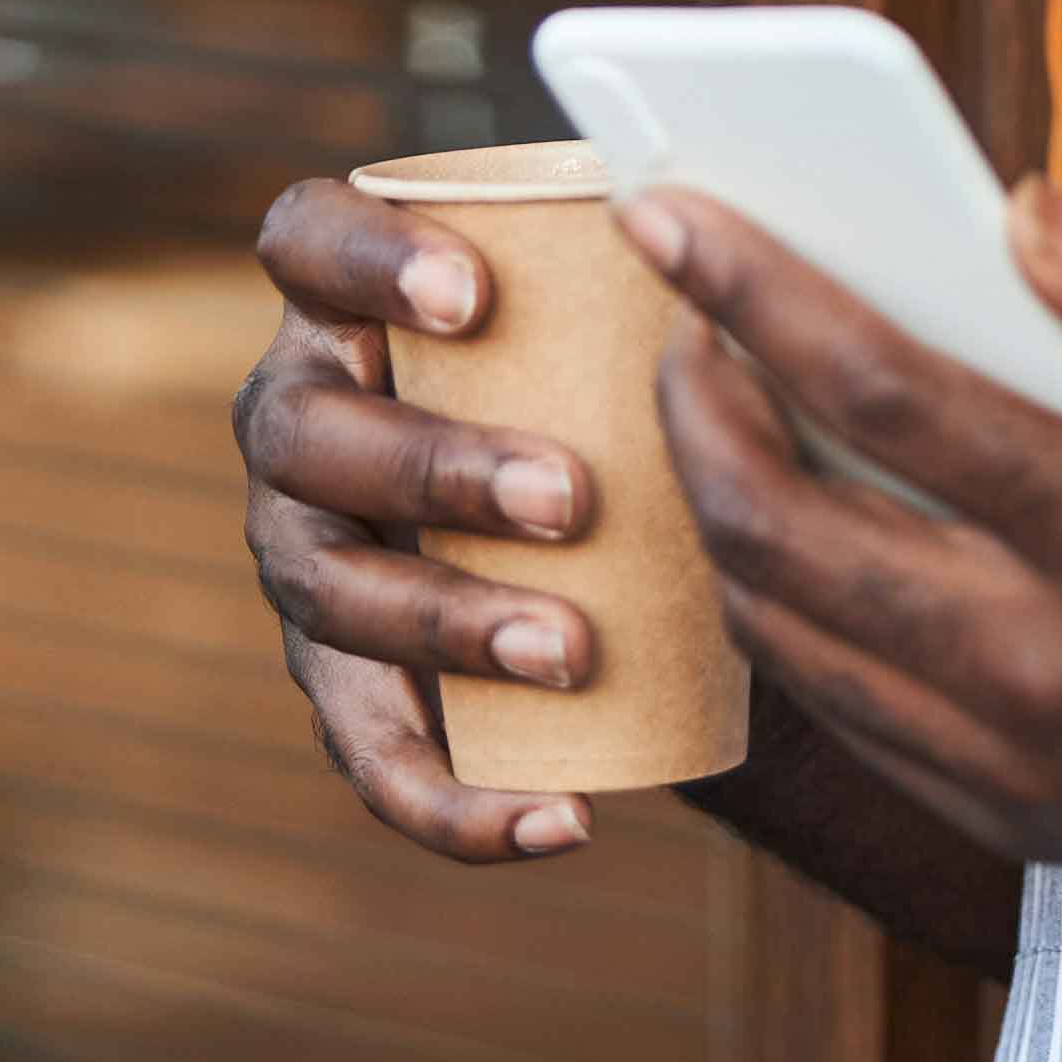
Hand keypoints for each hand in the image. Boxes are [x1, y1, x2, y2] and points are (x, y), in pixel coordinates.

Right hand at [232, 174, 608, 862]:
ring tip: (570, 650)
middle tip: (571, 496)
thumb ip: (658, 271)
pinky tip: (560, 823)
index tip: (478, 293)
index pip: (306, 238)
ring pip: (331, 594)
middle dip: (437, 468)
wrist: (612, 518)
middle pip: (310, 433)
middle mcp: (299, 416)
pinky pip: (373, 752)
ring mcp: (305, 552)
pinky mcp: (342, 678)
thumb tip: (762, 252)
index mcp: (346, 297)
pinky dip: (456, 800)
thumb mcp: (620, 310)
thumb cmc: (614, 369)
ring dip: (450, 625)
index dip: (368, 260)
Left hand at [630, 173, 1061, 898]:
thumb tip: (1023, 208)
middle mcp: (1053, 666)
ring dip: (719, 509)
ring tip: (718, 405)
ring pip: (784, 634)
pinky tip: (793, 526)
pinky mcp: (1016, 820)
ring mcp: (1023, 765)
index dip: (749, 289)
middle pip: (780, 528)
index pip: (876, 389)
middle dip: (691, 401)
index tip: (665, 212)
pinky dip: (783, 611)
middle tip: (679, 311)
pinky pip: (841, 711)